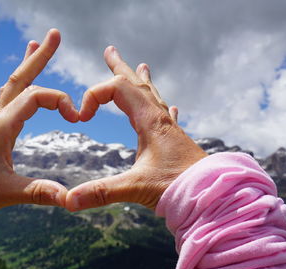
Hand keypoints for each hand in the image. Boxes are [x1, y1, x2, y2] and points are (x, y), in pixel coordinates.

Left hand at [0, 29, 78, 232]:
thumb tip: (69, 197)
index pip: (34, 97)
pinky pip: (9, 100)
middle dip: (39, 57)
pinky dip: (20, 86)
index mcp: (0, 127)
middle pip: (21, 79)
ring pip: (14, 86)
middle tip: (54, 35)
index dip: (59, 100)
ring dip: (27, 66)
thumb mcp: (4, 194)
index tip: (76, 117)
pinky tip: (23, 86)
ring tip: (34, 46)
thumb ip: (37, 192)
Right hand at [66, 46, 206, 210]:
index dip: (94, 96)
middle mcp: (160, 119)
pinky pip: (168, 116)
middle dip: (119, 67)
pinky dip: (163, 107)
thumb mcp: (136, 188)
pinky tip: (173, 108)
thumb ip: (102, 192)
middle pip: (135, 84)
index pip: (117, 89)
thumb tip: (69, 200)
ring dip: (141, 81)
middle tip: (110, 51)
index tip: (82, 118)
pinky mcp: (176, 143)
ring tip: (142, 66)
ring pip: (152, 96)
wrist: (216, 196)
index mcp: (150, 121)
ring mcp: (169, 130)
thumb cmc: (181, 188)